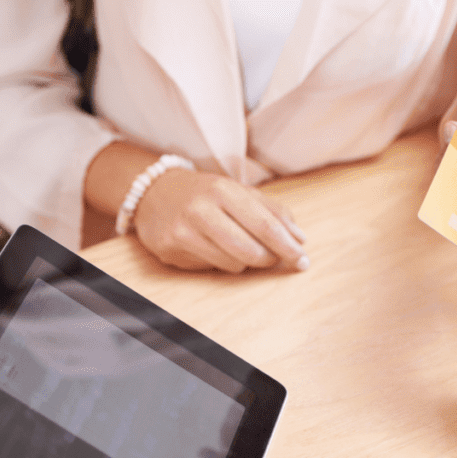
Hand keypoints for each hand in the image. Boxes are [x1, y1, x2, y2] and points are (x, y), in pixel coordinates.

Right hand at [134, 169, 308, 273]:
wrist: (153, 192)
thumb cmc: (206, 194)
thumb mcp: (240, 192)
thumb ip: (273, 212)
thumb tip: (300, 239)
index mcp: (224, 189)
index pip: (265, 225)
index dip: (287, 246)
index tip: (303, 261)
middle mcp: (202, 209)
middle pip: (251, 250)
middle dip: (269, 259)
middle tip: (274, 258)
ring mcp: (184, 231)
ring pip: (233, 264)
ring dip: (244, 261)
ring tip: (237, 246)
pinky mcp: (171, 249)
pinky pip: (211, 268)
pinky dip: (221, 263)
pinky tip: (213, 248)